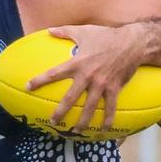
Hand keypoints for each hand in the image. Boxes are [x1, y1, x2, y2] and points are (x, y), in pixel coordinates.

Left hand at [26, 23, 143, 131]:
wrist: (132, 43)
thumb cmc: (106, 36)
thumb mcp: (84, 31)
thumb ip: (65, 31)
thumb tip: (49, 30)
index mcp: (77, 63)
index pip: (54, 73)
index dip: (40, 80)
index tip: (28, 87)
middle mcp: (87, 76)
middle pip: (70, 98)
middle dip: (60, 112)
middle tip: (53, 122)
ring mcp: (101, 84)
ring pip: (89, 107)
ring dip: (82, 121)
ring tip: (76, 131)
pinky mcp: (114, 89)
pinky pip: (110, 107)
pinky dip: (107, 119)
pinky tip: (104, 129)